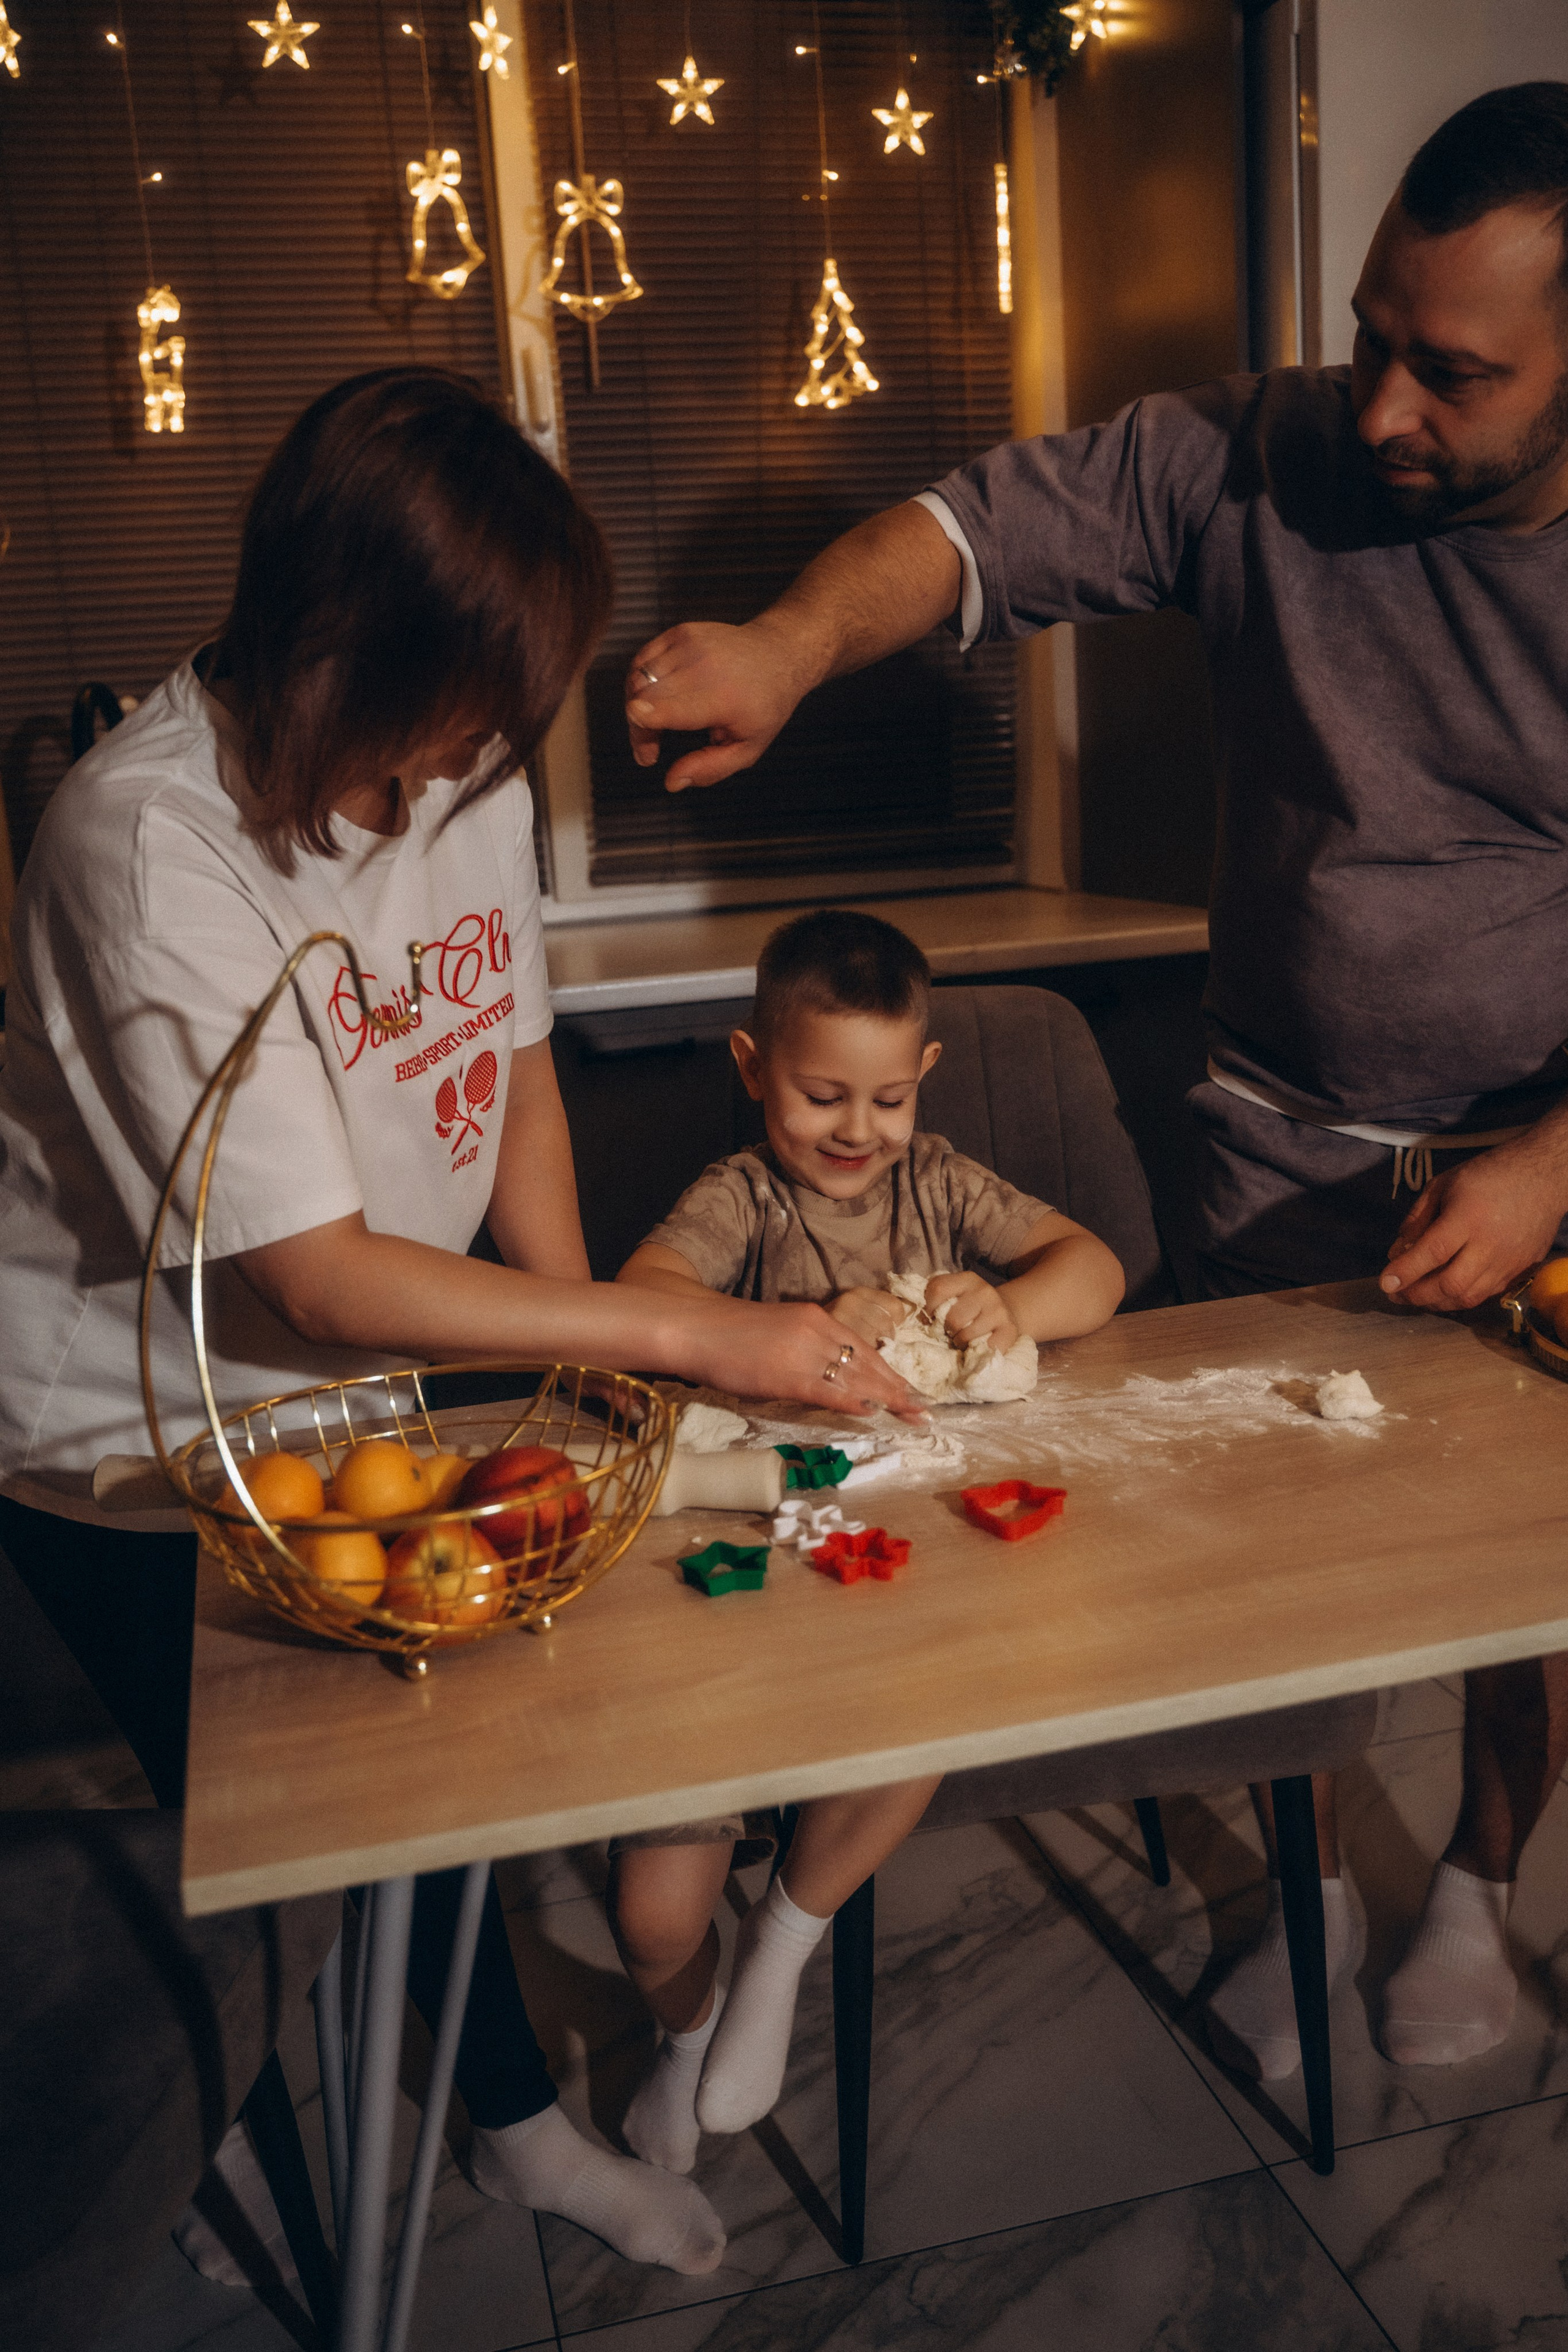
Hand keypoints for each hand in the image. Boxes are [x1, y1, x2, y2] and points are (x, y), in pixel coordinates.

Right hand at [625, 616, 813, 791]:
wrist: (779, 654)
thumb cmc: (763, 707)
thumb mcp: (748, 747)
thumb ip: (710, 768)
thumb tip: (671, 783)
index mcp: (722, 697)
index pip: (673, 706)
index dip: (647, 722)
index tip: (642, 745)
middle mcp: (703, 665)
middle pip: (644, 698)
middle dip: (639, 731)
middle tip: (650, 752)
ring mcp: (690, 644)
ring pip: (637, 679)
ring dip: (637, 709)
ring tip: (657, 727)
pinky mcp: (680, 632)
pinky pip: (642, 662)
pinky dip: (641, 684)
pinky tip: (657, 699)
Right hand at [690, 1298, 926, 1421]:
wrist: (695, 1326)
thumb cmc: (730, 1334)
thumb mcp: (780, 1333)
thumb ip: (808, 1350)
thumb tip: (831, 1378)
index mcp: (815, 1319)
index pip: (863, 1348)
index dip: (889, 1372)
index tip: (910, 1390)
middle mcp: (816, 1330)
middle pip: (867, 1363)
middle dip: (897, 1388)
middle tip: (923, 1410)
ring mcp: (802, 1351)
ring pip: (854, 1377)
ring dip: (886, 1398)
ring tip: (911, 1415)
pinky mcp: (785, 1373)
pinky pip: (827, 1390)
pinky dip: (851, 1401)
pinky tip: (872, 1411)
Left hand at [922, 1271, 1019, 1351]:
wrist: (1006, 1312)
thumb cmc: (971, 1308)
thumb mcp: (955, 1295)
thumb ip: (936, 1298)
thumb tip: (915, 1313)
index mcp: (967, 1279)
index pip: (938, 1289)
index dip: (929, 1307)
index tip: (931, 1318)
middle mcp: (984, 1291)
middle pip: (953, 1317)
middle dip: (947, 1330)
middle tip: (950, 1332)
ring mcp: (999, 1310)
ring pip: (966, 1334)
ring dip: (960, 1342)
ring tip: (962, 1340)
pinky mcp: (1009, 1329)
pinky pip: (985, 1347)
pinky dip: (977, 1351)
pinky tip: (977, 1346)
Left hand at [1379, 1134, 1567, 1310]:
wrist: (1543, 1175)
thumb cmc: (1488, 1174)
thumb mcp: (1443, 1185)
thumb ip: (1417, 1219)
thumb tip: (1397, 1253)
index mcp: (1468, 1217)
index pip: (1433, 1252)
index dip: (1406, 1272)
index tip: (1385, 1283)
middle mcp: (1490, 1244)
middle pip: (1451, 1284)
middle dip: (1418, 1295)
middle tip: (1397, 1293)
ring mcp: (1509, 1261)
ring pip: (1469, 1297)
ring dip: (1438, 1302)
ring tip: (1418, 1295)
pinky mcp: (1522, 1270)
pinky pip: (1487, 1295)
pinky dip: (1461, 1298)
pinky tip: (1446, 1291)